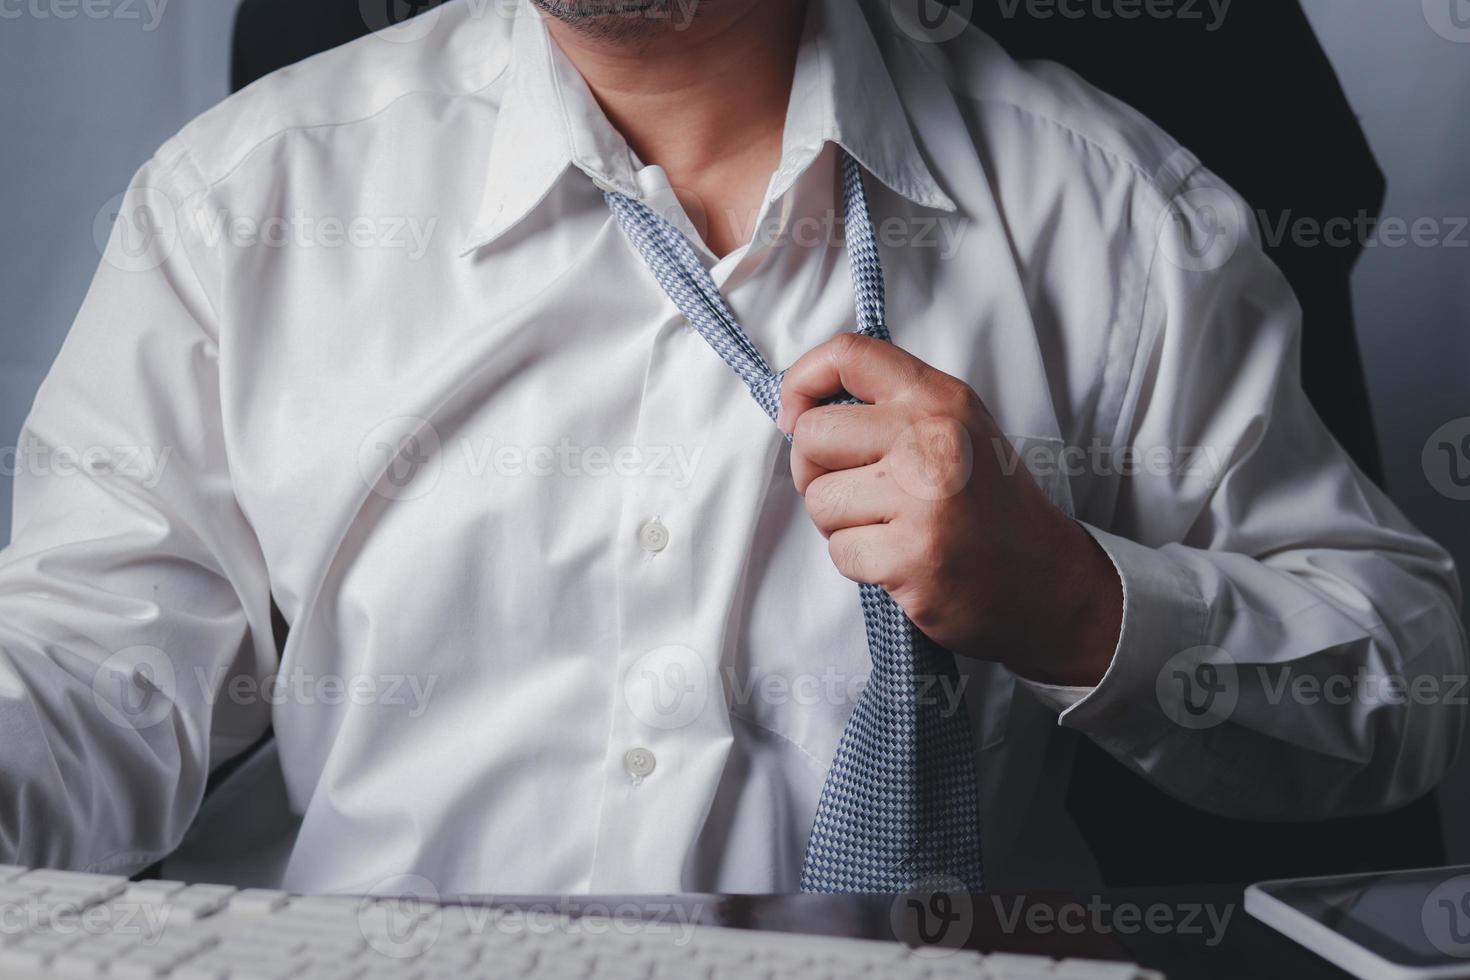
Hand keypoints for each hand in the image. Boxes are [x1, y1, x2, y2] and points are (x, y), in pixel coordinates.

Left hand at [776, 334, 1121, 685]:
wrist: (1047, 580)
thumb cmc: (987, 505)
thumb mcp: (954, 428)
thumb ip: (889, 408)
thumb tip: (801, 410)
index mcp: (939, 398)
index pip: (847, 354)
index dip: (801, 383)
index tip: (797, 418)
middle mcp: (933, 438)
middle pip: (812, 437)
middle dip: (815, 472)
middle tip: (857, 493)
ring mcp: (925, 499)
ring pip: (819, 500)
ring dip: (841, 524)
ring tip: (890, 529)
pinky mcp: (914, 556)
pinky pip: (840, 552)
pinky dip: (860, 563)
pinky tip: (901, 560)